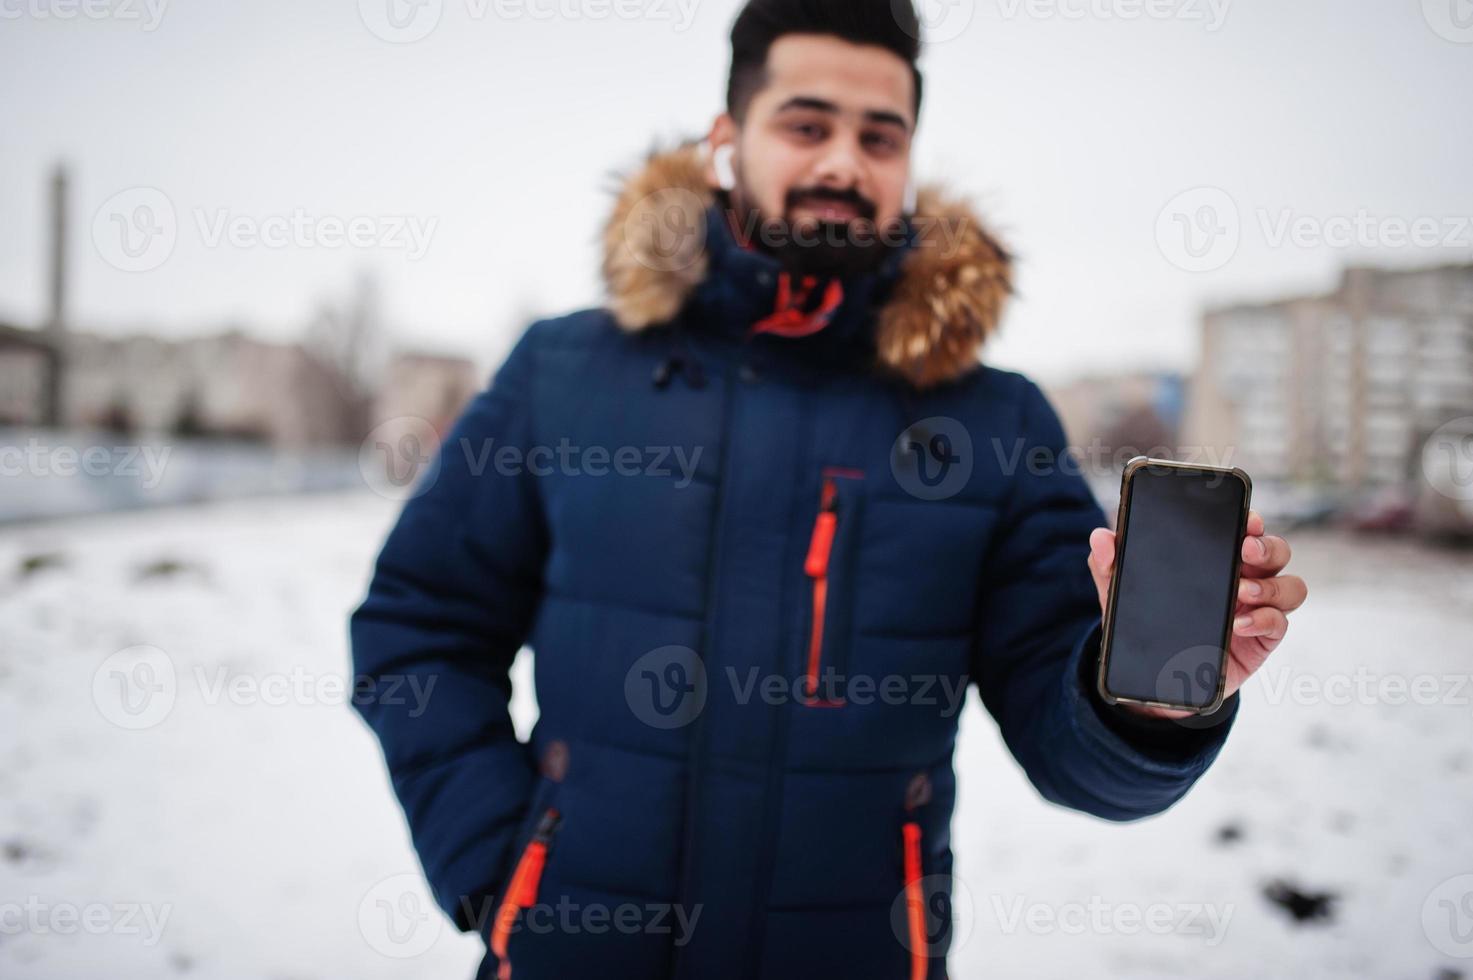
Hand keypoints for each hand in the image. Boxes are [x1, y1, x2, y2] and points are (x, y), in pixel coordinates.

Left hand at [1085, 509, 1308, 718]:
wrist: (1158, 676)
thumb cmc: (1149, 622)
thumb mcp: (1122, 594)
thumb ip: (1110, 565)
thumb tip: (1101, 538)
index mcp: (1217, 557)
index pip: (1243, 529)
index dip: (1249, 518)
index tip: (1244, 517)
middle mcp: (1246, 576)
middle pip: (1276, 551)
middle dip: (1267, 545)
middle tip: (1245, 549)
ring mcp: (1258, 608)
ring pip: (1290, 586)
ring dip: (1270, 585)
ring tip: (1242, 590)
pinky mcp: (1262, 638)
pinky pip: (1280, 623)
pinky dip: (1265, 619)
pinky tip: (1239, 623)